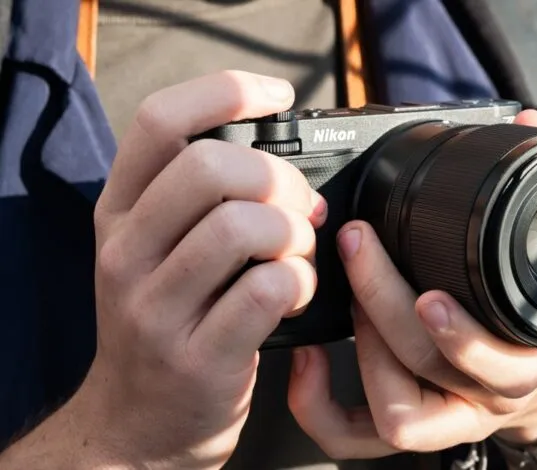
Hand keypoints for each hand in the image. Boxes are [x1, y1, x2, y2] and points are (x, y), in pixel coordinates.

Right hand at [75, 71, 324, 468]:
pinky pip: (268, 288)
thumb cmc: (165, 324)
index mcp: (120, 213)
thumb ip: (199, 202)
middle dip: (279, 179)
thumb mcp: (155, 253)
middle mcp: (127, 253)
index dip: (226, 92)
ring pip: (244, 226)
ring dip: (296, 234)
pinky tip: (296, 293)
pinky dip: (301, 280)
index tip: (277, 95)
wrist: (136, 423)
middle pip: (212, 168)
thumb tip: (282, 160)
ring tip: (298, 255)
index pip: (160, 122)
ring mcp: (157, 308)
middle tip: (301, 209)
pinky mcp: (199, 356)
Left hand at [287, 110, 536, 458]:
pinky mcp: (412, 423)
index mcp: (528, 358)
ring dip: (364, 352)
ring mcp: (447, 416)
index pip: (498, 359)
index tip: (429, 293)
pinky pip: (356, 436)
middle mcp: (486, 396)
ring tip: (351, 300)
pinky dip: (321, 406)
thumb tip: (531, 125)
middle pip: (428, 367)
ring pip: (398, 414)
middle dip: (384, 302)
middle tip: (359, 247)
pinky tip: (308, 360)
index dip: (459, 333)